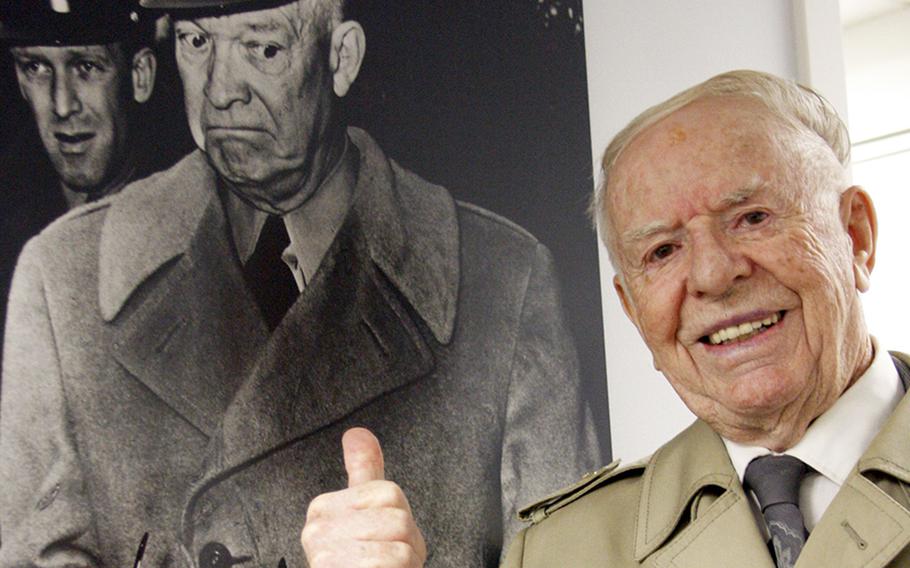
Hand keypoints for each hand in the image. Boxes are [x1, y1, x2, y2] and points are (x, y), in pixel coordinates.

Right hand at [301, 428, 426, 567]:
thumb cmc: (365, 565)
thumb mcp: (366, 514)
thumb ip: (362, 473)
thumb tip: (357, 433)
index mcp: (322, 511)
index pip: (389, 492)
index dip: (403, 520)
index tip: (388, 539)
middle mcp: (317, 534)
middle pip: (398, 518)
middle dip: (408, 546)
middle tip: (391, 565)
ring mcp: (325, 561)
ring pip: (401, 547)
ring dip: (406, 567)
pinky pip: (393, 564)